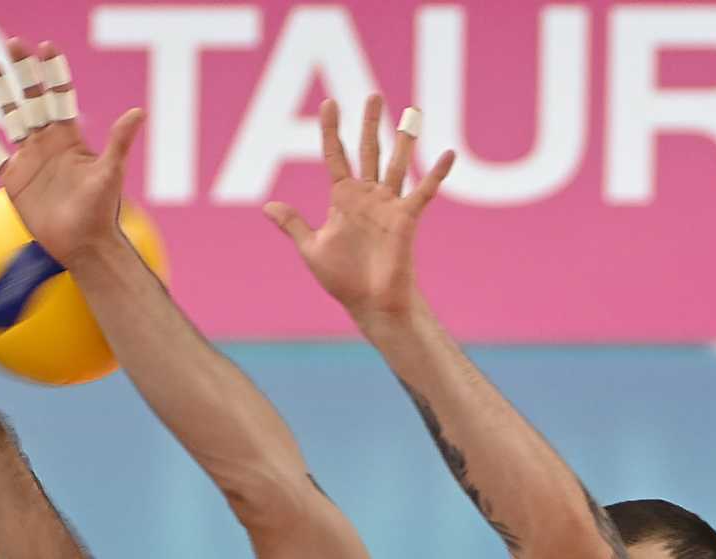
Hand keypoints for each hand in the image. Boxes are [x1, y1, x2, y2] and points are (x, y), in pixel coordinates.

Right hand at [0, 38, 144, 267]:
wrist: (83, 245)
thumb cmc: (101, 211)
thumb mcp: (110, 173)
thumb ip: (119, 142)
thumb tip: (138, 112)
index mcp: (70, 138)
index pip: (60, 96)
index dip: (54, 72)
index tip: (46, 46)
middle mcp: (48, 143)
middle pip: (33, 99)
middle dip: (24, 72)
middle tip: (14, 43)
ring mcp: (30, 159)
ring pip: (11, 119)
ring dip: (2, 94)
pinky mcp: (14, 180)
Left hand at [266, 97, 454, 322]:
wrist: (370, 304)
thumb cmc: (342, 279)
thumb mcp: (311, 249)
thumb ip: (294, 224)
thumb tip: (267, 206)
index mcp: (342, 198)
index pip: (335, 155)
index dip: (331, 129)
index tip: (330, 103)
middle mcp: (367, 196)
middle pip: (368, 150)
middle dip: (370, 123)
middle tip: (373, 96)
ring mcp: (388, 205)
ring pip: (396, 163)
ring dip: (404, 139)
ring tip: (412, 112)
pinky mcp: (406, 218)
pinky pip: (423, 192)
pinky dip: (436, 174)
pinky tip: (448, 154)